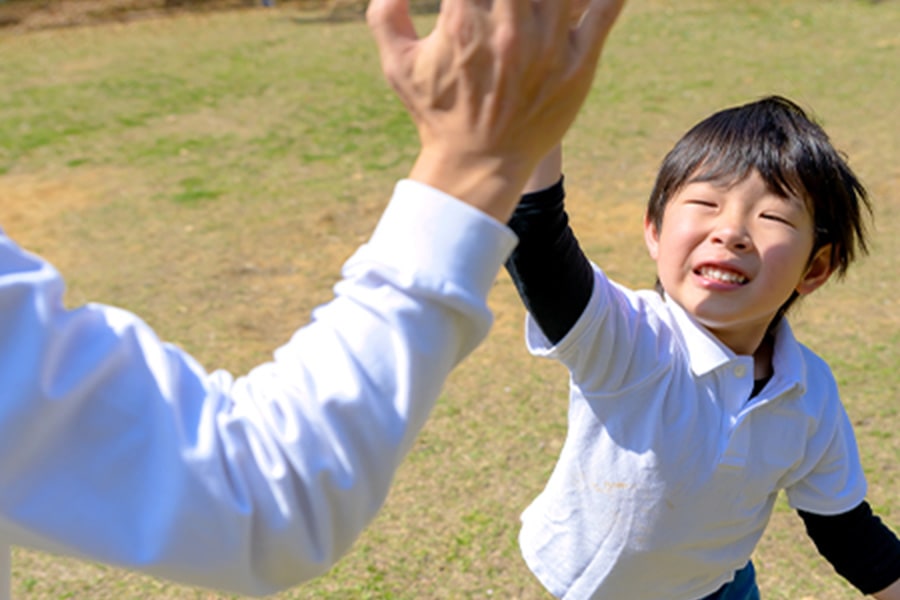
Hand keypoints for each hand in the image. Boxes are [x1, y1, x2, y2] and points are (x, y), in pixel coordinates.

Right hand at [368, 0, 624, 220]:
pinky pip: (606, 8)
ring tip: (539, 3)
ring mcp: (550, 45)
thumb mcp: (399, 66)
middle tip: (511, 1)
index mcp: (464, 21)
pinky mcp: (581, 63)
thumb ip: (384, 17)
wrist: (479, 164)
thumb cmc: (437, 113)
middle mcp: (510, 28)